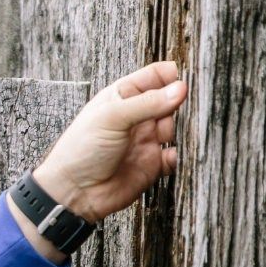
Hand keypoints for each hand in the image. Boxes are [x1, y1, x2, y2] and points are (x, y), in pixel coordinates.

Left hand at [26, 60, 186, 238]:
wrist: (75, 192)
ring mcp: (146, 139)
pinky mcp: (152, 163)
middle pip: (169, 101)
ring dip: (182, 128)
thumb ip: (147, 103)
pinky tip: (170, 154)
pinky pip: (174, 156)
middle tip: (190, 104)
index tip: (189, 75)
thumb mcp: (113, 117)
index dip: (171, 74)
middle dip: (181, 102)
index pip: (153, 77)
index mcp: (123, 97)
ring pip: (175, 127)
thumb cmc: (81, 149)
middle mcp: (137, 117)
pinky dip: (179, 154)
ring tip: (175, 130)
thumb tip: (179, 89)